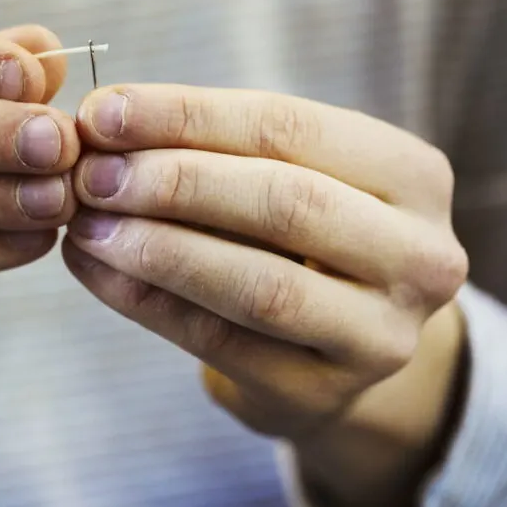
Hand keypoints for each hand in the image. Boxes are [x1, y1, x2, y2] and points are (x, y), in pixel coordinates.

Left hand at [63, 85, 468, 503]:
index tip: (101, 111)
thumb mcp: (285, 173)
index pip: (291, 127)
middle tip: (90, 173)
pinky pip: (220, 345)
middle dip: (173, 183)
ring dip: (156, 248)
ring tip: (86, 223)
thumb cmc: (302, 233)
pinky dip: (145, 302)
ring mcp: (380, 336)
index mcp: (413, 175)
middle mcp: (420, 257)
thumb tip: (104, 122)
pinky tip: (94, 269)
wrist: (342, 338)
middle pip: (285, 203)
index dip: (187, 115)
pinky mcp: (322, 394)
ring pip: (258, 286)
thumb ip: (211, 146)